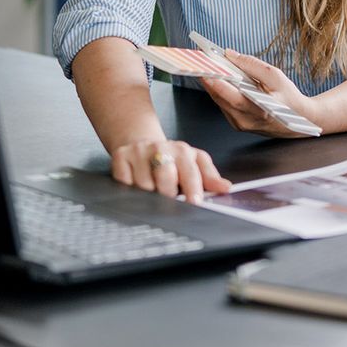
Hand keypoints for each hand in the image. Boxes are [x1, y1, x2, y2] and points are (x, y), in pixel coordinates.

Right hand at [108, 137, 230, 203]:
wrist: (142, 142)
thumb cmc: (171, 158)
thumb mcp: (193, 163)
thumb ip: (209, 177)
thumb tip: (226, 187)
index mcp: (182, 150)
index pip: (190, 172)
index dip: (193, 190)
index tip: (194, 204)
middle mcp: (160, 148)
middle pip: (166, 179)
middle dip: (168, 195)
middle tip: (168, 197)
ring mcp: (139, 151)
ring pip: (144, 186)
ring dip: (149, 195)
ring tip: (152, 189)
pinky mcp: (120, 156)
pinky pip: (125, 183)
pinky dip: (130, 190)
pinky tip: (136, 185)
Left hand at [202, 48, 322, 137]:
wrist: (299, 119)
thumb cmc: (289, 97)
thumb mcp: (276, 76)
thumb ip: (252, 65)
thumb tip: (229, 54)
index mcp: (258, 110)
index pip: (230, 95)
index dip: (214, 80)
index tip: (203, 65)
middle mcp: (245, 120)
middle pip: (219, 97)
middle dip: (208, 76)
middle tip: (199, 59)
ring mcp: (240, 124)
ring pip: (219, 101)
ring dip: (212, 82)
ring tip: (206, 64)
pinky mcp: (237, 124)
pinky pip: (223, 104)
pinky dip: (219, 90)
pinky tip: (217, 76)